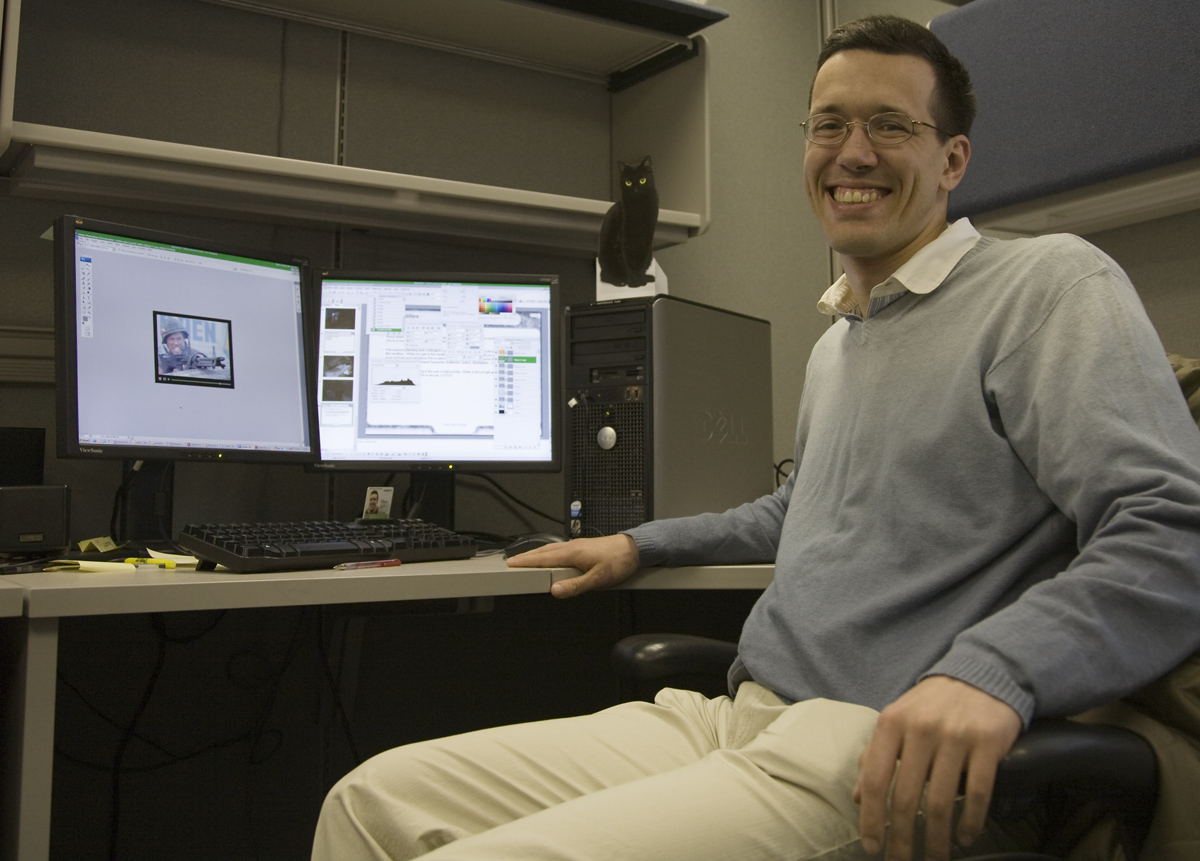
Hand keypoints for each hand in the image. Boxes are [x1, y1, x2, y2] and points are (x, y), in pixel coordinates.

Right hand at [505, 534, 639, 597]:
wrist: (636, 548)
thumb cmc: (620, 561)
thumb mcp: (598, 579)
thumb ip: (575, 586)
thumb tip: (555, 590)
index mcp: (572, 553)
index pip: (542, 558)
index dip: (525, 561)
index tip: (510, 564)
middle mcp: (573, 547)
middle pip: (543, 551)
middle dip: (526, 557)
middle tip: (512, 562)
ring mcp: (578, 546)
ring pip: (551, 550)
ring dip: (537, 555)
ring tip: (527, 561)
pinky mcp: (584, 547)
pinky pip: (560, 550)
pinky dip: (549, 554)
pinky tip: (551, 558)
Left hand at [854, 676, 1021, 860]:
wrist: (981, 676)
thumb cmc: (931, 706)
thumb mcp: (896, 721)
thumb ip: (874, 756)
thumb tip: (858, 797)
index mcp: (892, 723)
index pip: (876, 779)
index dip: (872, 818)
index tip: (873, 846)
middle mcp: (921, 729)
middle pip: (907, 797)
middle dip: (903, 839)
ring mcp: (956, 735)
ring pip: (942, 801)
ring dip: (938, 839)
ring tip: (937, 858)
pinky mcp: (988, 742)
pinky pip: (978, 792)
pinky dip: (971, 822)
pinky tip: (966, 838)